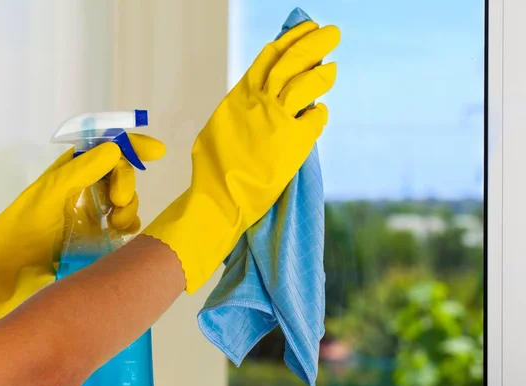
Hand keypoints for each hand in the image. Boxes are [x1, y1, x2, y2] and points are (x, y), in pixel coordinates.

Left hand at [0, 134, 164, 329]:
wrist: (14, 264)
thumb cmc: (26, 223)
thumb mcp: (52, 191)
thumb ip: (83, 169)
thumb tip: (116, 149)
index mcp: (75, 167)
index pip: (108, 147)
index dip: (133, 145)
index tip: (157, 152)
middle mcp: (87, 183)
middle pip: (122, 173)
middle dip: (127, 184)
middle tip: (119, 202)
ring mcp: (94, 208)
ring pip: (127, 199)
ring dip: (129, 208)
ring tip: (116, 224)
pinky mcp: (99, 231)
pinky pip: (126, 223)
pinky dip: (130, 225)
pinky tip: (122, 232)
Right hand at [143, 21, 339, 293]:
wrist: (221, 197)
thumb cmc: (213, 169)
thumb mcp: (217, 129)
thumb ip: (236, 111)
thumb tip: (250, 101)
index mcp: (239, 97)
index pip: (267, 59)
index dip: (288, 41)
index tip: (303, 28)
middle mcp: (259, 103)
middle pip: (291, 63)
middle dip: (313, 43)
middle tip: (331, 32)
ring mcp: (278, 121)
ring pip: (306, 85)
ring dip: (322, 73)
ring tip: (332, 68)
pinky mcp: (295, 142)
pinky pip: (314, 119)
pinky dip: (319, 113)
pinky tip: (320, 111)